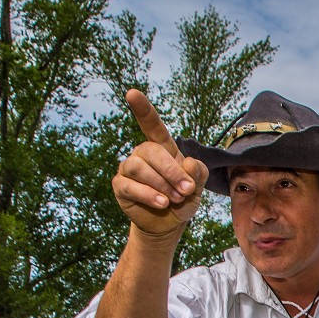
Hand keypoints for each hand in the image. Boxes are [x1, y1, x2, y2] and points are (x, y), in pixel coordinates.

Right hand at [113, 89, 208, 236]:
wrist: (169, 224)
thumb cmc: (182, 199)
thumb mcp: (196, 187)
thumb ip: (198, 173)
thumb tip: (187, 162)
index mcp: (162, 148)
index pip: (151, 125)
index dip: (143, 110)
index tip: (132, 93)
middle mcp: (142, 154)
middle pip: (150, 150)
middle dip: (171, 171)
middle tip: (185, 190)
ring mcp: (129, 169)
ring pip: (139, 167)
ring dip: (161, 184)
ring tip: (173, 199)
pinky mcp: (121, 186)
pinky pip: (130, 185)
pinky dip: (148, 194)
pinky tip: (161, 202)